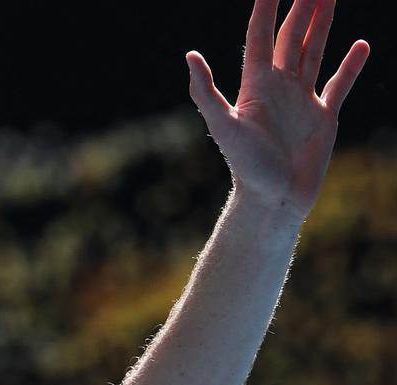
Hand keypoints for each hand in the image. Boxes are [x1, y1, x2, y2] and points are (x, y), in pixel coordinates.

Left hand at [186, 0, 368, 217]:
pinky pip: (339, 84)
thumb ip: (206, 91)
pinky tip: (361, 45)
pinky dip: (351, 65)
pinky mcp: (323, 117)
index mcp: (256, 84)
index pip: (262, 35)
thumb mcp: (223, 126)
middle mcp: (279, 86)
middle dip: (302, 7)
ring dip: (323, 24)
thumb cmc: (246, 166)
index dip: (267, 7)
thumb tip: (189, 56)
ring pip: (314, 51)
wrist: (273, 199)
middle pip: (292, 36)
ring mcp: (302, 100)